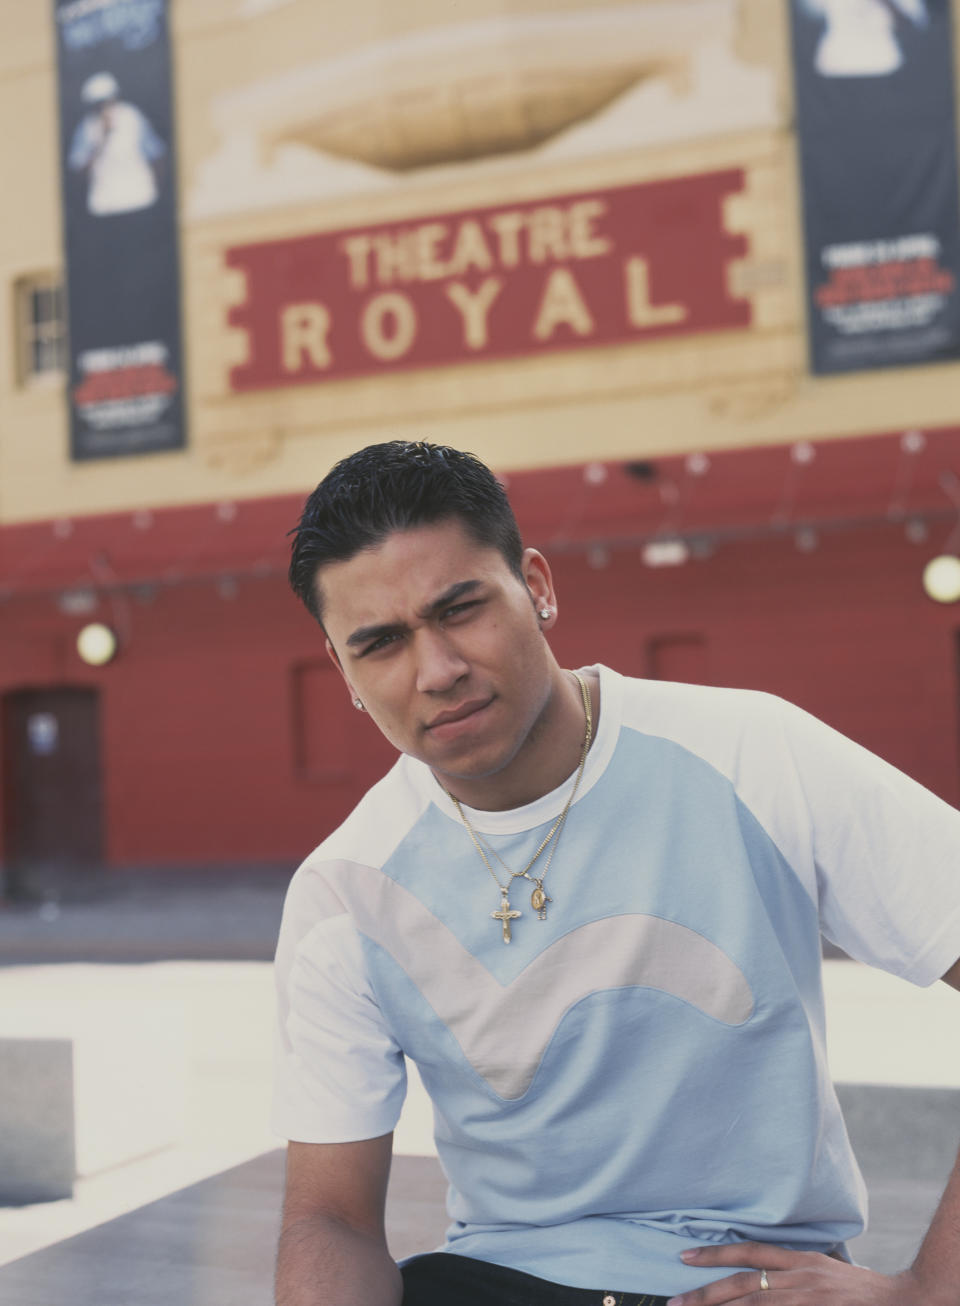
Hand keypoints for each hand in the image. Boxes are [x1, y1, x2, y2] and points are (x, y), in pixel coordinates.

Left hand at [666, 1242, 930, 1305]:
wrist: (898, 1302)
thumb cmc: (857, 1288)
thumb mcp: (820, 1267)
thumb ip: (789, 1269)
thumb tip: (753, 1274)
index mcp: (799, 1259)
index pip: (748, 1252)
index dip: (715, 1253)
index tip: (683, 1257)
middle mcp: (799, 1278)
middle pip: (743, 1286)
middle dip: (705, 1295)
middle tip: (675, 1302)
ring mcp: (805, 1301)